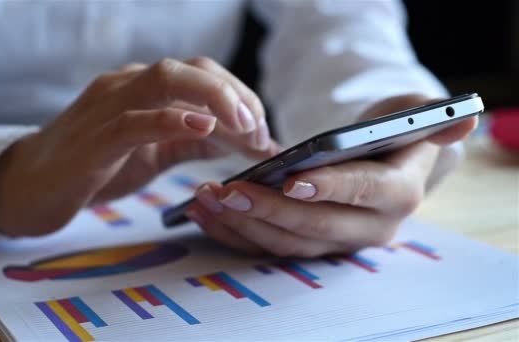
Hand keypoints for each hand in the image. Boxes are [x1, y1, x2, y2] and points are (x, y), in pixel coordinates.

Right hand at [0, 57, 277, 236]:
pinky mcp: (93, 140)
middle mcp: (127, 87)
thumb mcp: (153, 154)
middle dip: (235, 94)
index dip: (240, 96)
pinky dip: (172, 120)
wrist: (28, 188)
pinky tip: (202, 128)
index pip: (201, 74)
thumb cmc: (93, 167)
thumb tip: (241, 141)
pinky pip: (135, 120)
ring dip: (215, 99)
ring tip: (245, 127)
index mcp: (142, 89)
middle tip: (260, 131)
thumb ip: (192, 144)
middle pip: (190, 68)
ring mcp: (107, 107)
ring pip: (165, 80)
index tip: (264, 132)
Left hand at [187, 94, 477, 256]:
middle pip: (315, 225)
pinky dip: (235, 232)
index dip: (329, 188)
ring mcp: (336, 242)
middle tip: (229, 191)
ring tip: (207, 198)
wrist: (382, 162)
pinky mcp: (309, 245)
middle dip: (269, 210)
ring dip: (244, 223)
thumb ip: (432, 117)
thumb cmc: (393, 134)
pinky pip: (268, 244)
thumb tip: (461, 121)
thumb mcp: (415, 116)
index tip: (291, 181)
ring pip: (287, 241)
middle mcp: (369, 228)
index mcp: (397, 195)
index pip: (362, 193)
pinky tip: (205, 213)